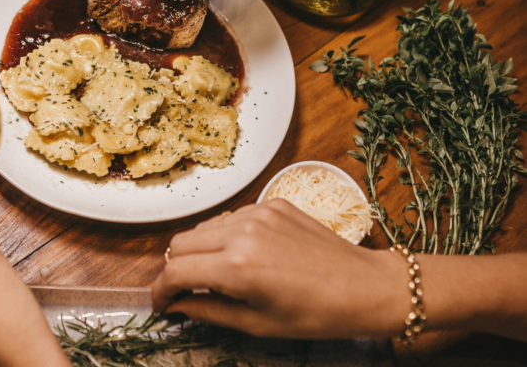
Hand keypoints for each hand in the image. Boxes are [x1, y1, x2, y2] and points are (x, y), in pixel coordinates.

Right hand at [152, 200, 410, 338]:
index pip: (176, 271)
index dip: (161, 291)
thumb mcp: (257, 324)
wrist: (365, 286)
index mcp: (237, 267)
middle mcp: (241, 232)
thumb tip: (177, 307)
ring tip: (219, 275)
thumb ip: (207, 311)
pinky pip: (231, 218)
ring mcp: (257, 212)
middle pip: (181, 243)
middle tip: (187, 292)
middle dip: (177, 269)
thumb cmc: (315, 315)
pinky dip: (226, 237)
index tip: (162, 305)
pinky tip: (247, 256)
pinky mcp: (271, 203)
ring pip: (204, 228)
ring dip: (200, 251)